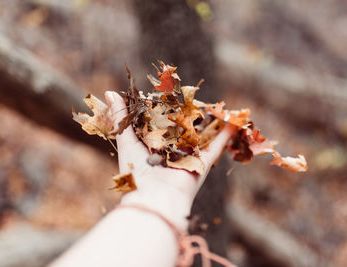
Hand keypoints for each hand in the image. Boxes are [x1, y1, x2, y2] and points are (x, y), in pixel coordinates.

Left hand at [105, 91, 234, 227]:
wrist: (154, 198)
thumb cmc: (136, 170)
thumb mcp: (126, 138)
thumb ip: (121, 115)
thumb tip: (110, 91)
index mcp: (153, 146)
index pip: (160, 123)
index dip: (165, 109)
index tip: (168, 93)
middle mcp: (172, 152)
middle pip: (183, 128)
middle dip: (189, 114)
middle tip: (193, 96)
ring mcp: (189, 157)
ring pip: (202, 135)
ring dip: (211, 121)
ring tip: (217, 106)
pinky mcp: (203, 163)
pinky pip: (217, 146)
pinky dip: (226, 135)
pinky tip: (235, 121)